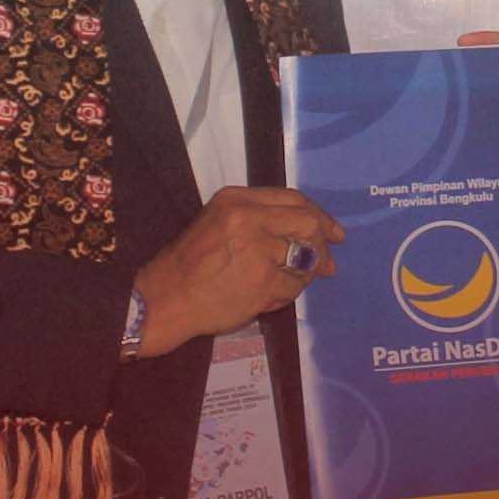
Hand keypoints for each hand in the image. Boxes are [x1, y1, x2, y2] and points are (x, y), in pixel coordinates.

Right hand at [133, 186, 341, 352]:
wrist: (164, 299)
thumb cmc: (189, 264)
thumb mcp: (217, 223)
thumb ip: (260, 221)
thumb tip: (315, 234)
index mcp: (236, 199)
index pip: (293, 199)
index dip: (320, 216)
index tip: (334, 233)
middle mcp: (248, 218)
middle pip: (308, 224)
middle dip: (322, 245)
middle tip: (326, 264)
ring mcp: (257, 250)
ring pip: (306, 258)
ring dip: (305, 275)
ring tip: (289, 283)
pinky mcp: (262, 281)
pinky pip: (294, 287)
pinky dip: (289, 294)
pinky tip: (272, 297)